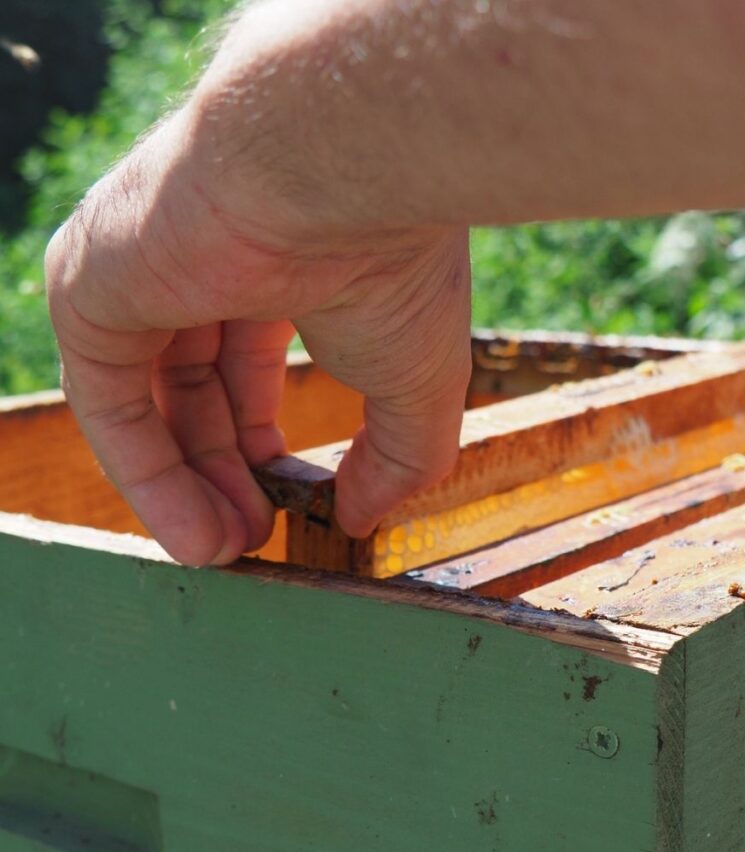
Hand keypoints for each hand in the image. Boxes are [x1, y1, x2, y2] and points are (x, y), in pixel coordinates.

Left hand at [45, 109, 470, 566]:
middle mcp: (195, 265)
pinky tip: (197, 535)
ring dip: (184, 489)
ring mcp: (137, 270)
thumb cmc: (395, 265)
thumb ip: (398, 457)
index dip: (258, 448)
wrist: (343, 171)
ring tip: (224, 553)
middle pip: (190, 392)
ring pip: (144, 401)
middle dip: (222, 477)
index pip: (242, 367)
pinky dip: (147, 477)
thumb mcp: (418, 386)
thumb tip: (364, 519)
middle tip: (251, 543)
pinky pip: (107, 400)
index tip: (288, 510)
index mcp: (269, 268)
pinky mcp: (92, 284)